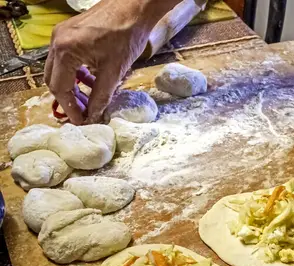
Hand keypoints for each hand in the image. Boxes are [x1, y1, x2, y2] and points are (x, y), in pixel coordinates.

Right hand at [44, 0, 179, 123]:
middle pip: (54, 79)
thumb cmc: (126, 35)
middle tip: (84, 114)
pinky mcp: (71, 33)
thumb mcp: (114, 71)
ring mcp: (62, 35)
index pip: (60, 88)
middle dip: (68, 99)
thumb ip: (101, 96)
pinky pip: (67, 59)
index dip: (71, 108)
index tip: (82, 122)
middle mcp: (58, 42)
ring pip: (60, 70)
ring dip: (73, 87)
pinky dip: (77, 73)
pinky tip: (92, 81)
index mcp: (65, 51)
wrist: (134, 7)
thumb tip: (94, 116)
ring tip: (90, 101)